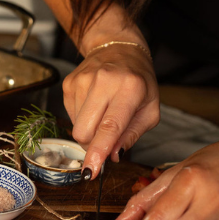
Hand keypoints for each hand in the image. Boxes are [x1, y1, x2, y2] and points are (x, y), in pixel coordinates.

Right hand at [62, 44, 158, 176]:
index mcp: (129, 88)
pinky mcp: (69, 83)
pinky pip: (70, 115)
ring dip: (89, 129)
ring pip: (76, 126)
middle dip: (93, 145)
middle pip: (85, 131)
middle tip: (106, 140)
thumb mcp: (150, 109)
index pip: (110, 126)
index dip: (99, 152)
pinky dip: (82, 117)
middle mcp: (103, 81)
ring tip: (103, 113)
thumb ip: (132, 135)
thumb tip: (112, 156)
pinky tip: (94, 105)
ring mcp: (82, 80)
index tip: (91, 171)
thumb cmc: (139, 81)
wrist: (118, 48)